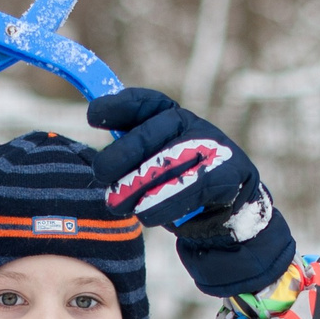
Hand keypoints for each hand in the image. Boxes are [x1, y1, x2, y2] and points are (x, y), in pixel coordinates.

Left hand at [87, 88, 294, 295]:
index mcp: (171, 116)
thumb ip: (131, 155)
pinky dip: (163, 204)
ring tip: (118, 204)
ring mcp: (212, 148)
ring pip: (166, 164)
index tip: (92, 116)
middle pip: (148, 135)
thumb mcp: (154, 163)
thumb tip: (98, 162)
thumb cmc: (180, 186)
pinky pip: (190, 189)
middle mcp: (192, 126)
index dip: (117, 106)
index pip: (143, 103)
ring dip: (137, 186)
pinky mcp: (226, 175)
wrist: (227, 213)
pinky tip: (147, 215)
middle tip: (100, 174)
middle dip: (120, 155)